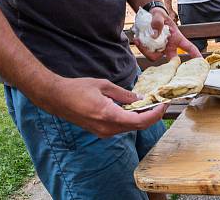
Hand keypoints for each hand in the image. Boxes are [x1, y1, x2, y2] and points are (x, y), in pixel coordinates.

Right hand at [39, 76, 168, 137]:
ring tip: (151, 103)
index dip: (155, 114)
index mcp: (108, 115)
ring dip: (142, 118)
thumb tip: (139, 97)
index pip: (139, 121)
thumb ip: (123, 94)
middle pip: (137, 126)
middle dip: (152, 115)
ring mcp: (103, 132)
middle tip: (161, 102)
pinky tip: (135, 108)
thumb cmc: (77, 89)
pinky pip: (121, 127)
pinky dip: (131, 119)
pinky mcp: (100, 131)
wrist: (56, 98)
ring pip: (130, 128)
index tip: (163, 104)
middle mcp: (107, 128)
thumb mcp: (104, 86)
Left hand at [134, 7, 201, 60]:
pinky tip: (137, 39)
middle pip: (173, 60)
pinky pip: (147, 53)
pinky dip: (141, 48)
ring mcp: (160, 49)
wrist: (147, 15)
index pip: (189, 47)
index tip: (200, 62)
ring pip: (156, 57)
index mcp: (177, 38)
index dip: (195, 55)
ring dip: (147, 51)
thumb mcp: (159, 14)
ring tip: (139, 40)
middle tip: (166, 68)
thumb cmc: (157, 14)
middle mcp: (170, 46)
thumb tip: (154, 35)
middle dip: (170, 66)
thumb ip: (157, 22)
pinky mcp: (151, 49)